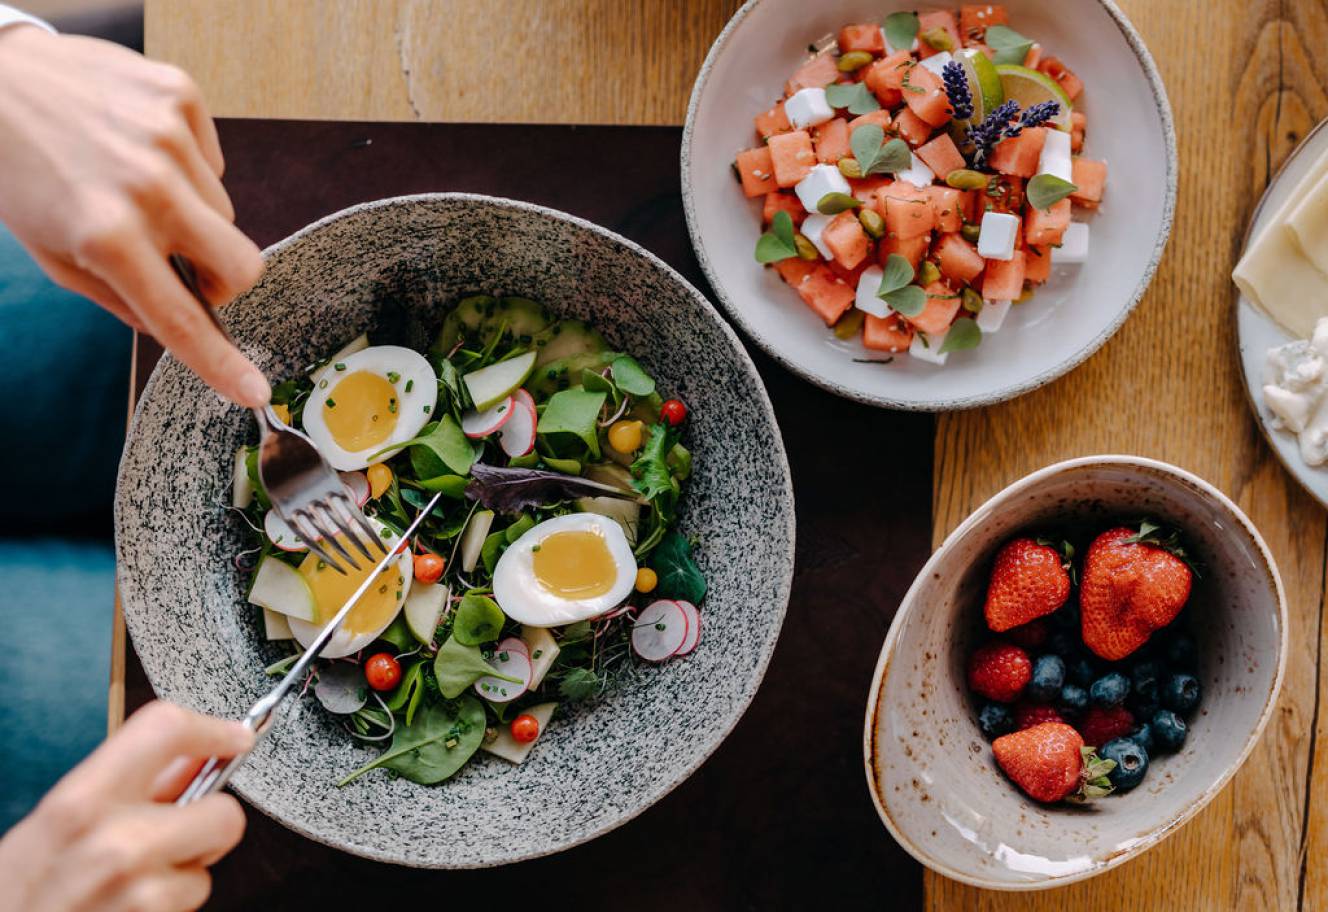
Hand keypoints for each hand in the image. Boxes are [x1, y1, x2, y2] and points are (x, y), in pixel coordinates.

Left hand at [0, 26, 269, 406]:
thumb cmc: (16, 174)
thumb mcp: (52, 254)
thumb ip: (121, 297)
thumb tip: (182, 323)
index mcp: (106, 236)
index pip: (181, 319)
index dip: (222, 364)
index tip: (255, 393)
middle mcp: (147, 187)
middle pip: (242, 265)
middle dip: (222, 278)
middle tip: (182, 264)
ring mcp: (169, 137)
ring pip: (225, 212)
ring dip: (193, 214)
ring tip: (136, 187)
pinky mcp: (179, 95)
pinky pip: (213, 158)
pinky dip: (187, 165)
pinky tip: (140, 148)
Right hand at [0, 701, 254, 911]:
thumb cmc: (19, 891)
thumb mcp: (56, 825)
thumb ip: (128, 785)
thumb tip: (193, 758)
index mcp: (79, 802)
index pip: (165, 731)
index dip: (211, 729)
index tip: (234, 737)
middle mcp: (114, 843)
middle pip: (224, 812)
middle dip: (210, 824)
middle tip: (177, 833)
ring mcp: (136, 892)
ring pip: (208, 869)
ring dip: (182, 874)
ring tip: (131, 882)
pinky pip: (190, 903)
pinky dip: (169, 907)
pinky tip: (128, 908)